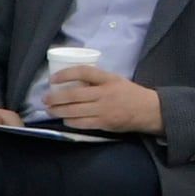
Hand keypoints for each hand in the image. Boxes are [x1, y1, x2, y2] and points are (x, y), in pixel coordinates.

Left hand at [44, 65, 161, 135]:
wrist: (149, 110)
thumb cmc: (129, 94)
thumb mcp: (116, 81)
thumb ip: (97, 81)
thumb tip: (72, 82)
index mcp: (108, 79)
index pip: (84, 72)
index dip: (66, 74)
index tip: (53, 78)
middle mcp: (105, 93)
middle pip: (74, 95)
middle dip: (55, 98)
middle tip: (45, 99)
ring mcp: (104, 109)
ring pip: (74, 111)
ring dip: (58, 111)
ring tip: (50, 110)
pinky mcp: (104, 123)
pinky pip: (81, 123)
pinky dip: (70, 121)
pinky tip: (65, 120)